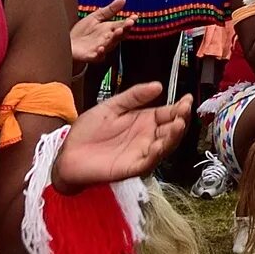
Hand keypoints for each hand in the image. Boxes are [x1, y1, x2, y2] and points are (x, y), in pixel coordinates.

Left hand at [53, 81, 193, 188]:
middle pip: (172, 130)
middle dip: (181, 120)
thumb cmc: (87, 131)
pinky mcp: (131, 167)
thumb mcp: (111, 106)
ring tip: (179, 124)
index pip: (168, 114)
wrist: (67, 153)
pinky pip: (148, 162)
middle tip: (184, 111)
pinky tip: (160, 144)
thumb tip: (158, 85)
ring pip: (165, 147)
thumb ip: (133, 96)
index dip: (180, 107)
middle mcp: (147, 137)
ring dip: (174, 137)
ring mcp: (141, 153)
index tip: (187, 99)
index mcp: (144, 121)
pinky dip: (157, 154)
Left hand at [68, 0, 126, 63]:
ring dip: (115, 39)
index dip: (129, 22)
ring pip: (111, 44)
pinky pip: (98, 56)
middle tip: (129, 23)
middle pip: (119, 35)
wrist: (68, 44)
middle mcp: (108, 39)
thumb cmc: (82, 31)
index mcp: (110, 29)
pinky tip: (101, 48)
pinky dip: (100, 53)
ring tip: (118, 31)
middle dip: (125, 29)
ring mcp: (101, 48)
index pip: (122, 25)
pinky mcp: (92, 56)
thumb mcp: (96, 17)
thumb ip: (110, 10)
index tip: (135, 17)